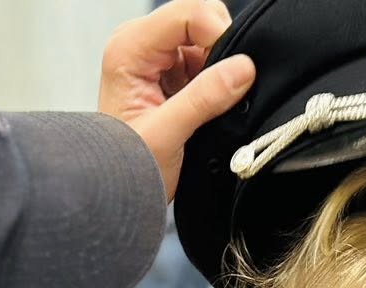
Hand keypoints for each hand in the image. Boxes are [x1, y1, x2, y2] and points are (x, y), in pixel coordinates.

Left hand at [100, 0, 258, 198]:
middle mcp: (140, 45)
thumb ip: (204, 98)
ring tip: (209, 104)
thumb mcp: (167, 135)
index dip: (219, 33)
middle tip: (223, 89)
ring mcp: (156, 57)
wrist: (120, 191)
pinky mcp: (171, 73)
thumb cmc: (127, 168)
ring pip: (206, 38)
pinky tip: (208, 105)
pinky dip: (217, 78)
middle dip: (221, 48)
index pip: (186, 13)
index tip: (238, 68)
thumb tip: (245, 68)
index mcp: (129, 49)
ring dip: (219, 66)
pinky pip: (207, 59)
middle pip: (198, 18)